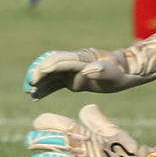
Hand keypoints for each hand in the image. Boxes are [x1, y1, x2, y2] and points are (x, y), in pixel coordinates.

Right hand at [25, 34, 155, 99]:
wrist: (128, 71)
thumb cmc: (122, 73)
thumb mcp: (115, 74)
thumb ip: (102, 70)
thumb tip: (88, 69)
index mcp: (83, 59)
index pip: (60, 60)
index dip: (46, 67)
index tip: (35, 77)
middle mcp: (75, 62)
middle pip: (51, 64)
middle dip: (38, 73)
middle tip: (28, 85)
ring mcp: (73, 70)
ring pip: (51, 74)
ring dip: (39, 81)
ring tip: (28, 92)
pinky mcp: (74, 78)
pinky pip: (56, 83)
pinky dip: (45, 88)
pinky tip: (36, 97)